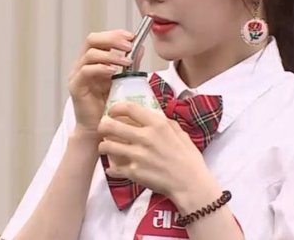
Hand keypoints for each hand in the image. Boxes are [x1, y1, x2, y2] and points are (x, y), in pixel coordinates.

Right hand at [68, 30, 143, 133]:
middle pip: (92, 40)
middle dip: (112, 40)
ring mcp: (77, 74)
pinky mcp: (76, 87)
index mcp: (93, 59)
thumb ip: (130, 64)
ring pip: (90, 54)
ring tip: (126, 61)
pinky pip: (85, 72)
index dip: (115, 34)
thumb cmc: (110, 104)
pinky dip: (100, 68)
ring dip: (110, 55)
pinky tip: (113, 72)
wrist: (100, 127)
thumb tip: (141, 48)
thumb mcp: (123, 80)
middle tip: (129, 45)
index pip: (101, 38)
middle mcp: (82, 63)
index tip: (132, 36)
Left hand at [97, 102, 214, 201]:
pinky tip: (113, 168)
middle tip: (103, 129)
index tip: (112, 112)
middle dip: (103, 126)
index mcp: (157, 124)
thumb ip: (164, 122)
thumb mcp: (180, 132)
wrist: (190, 184)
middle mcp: (144, 137)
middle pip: (111, 125)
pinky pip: (113, 168)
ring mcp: (137, 155)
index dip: (116, 108)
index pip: (129, 108)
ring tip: (106, 147)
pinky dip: (111, 168)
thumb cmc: (188, 158)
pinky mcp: (133, 172)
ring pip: (107, 146)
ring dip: (104, 146)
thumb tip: (152, 116)